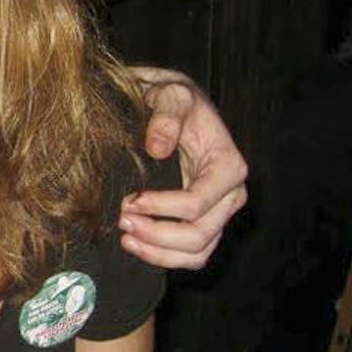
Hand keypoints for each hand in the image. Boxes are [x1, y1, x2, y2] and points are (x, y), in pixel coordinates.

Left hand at [121, 69, 248, 268]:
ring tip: (125, 236)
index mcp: (228, 165)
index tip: (130, 201)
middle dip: (157, 234)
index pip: (197, 202)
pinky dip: (163, 257)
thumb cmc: (175, 99)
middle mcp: (230, 194)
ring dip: (158, 252)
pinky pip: (191, 255)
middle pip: (199, 234)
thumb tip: (157, 147)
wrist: (173, 106)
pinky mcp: (204, 223)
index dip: (162, 208)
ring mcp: (219, 212)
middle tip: (121, 220)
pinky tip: (134, 243)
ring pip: (197, 253)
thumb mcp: (171, 94)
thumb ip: (166, 115)